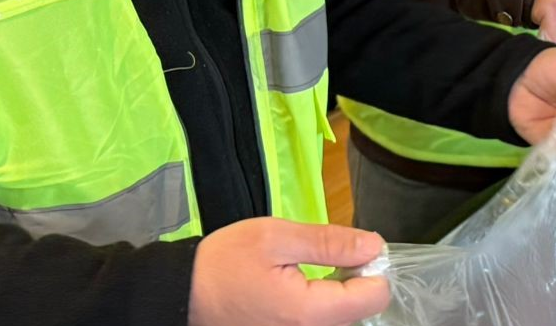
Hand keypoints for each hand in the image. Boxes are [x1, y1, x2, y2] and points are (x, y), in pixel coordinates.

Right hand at [188, 218, 389, 325]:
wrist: (180, 295)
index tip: (348, 251)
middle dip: (353, 282)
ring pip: (341, 321)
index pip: (374, 297)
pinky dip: (319, 310)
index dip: (371, 268)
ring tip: (306, 275)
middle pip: (359, 312)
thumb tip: (374, 246)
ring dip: (336, 297)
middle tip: (323, 260)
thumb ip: (330, 243)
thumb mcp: (276, 237)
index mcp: (310, 312)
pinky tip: (298, 294)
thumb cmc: (224, 263)